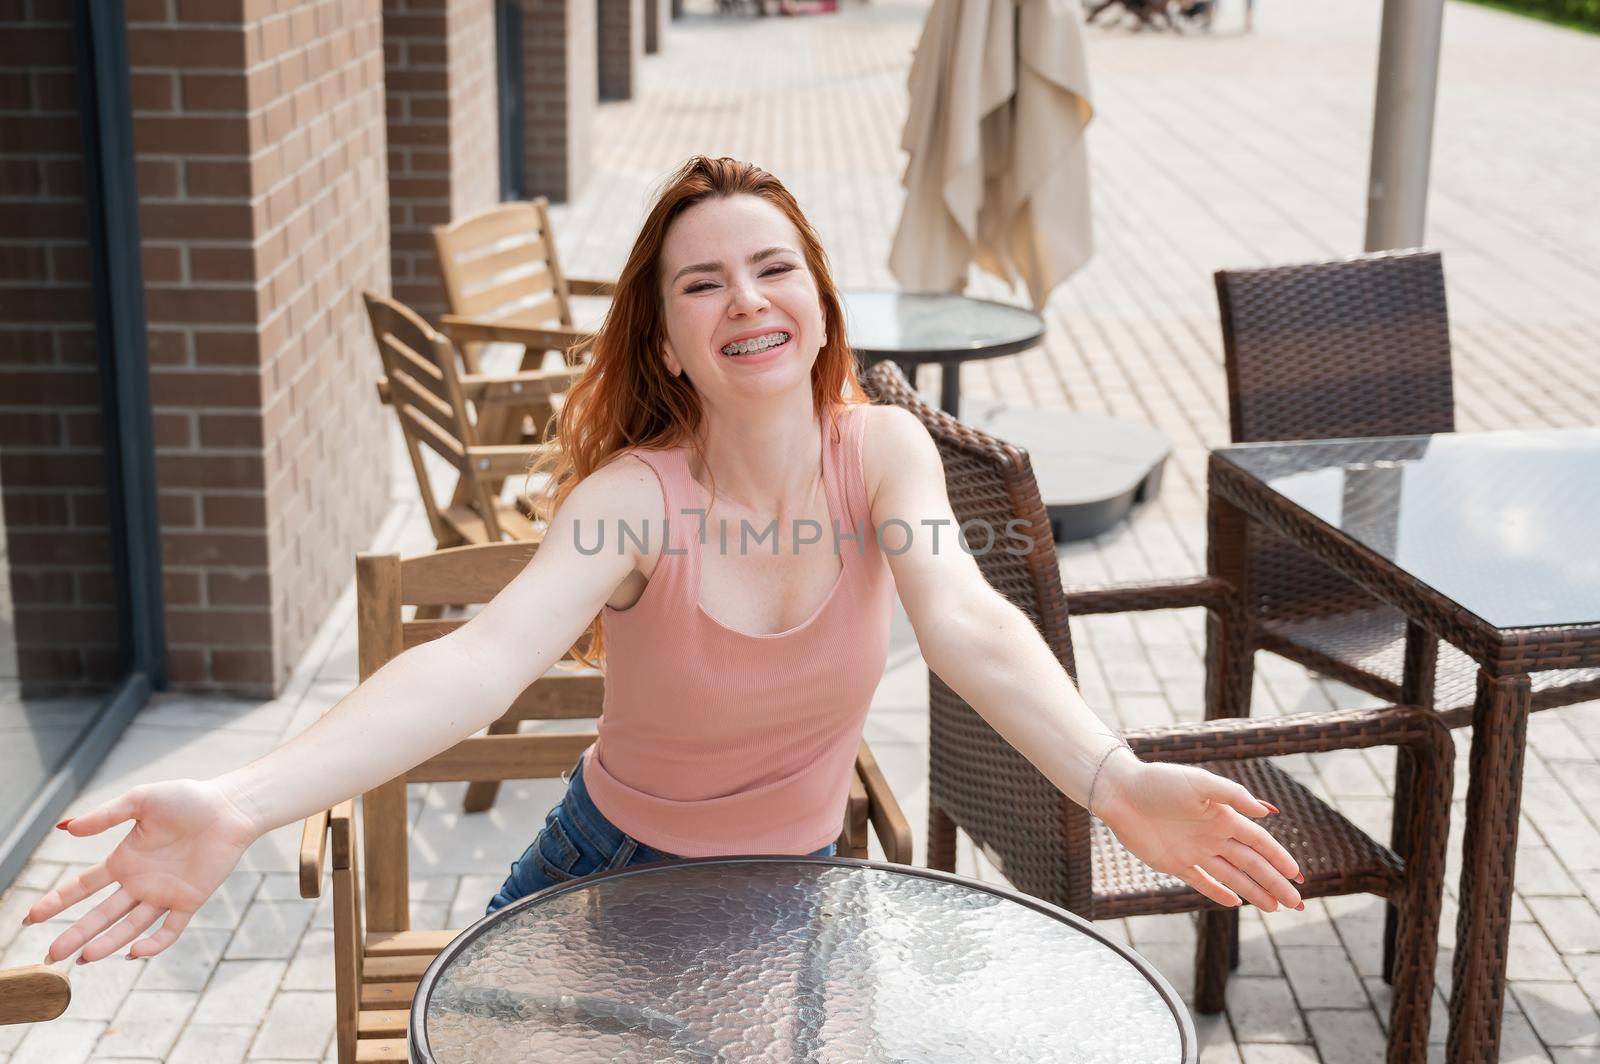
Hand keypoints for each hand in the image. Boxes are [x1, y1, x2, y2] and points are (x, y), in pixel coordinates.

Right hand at [23, 779, 261, 962]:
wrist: (231, 806)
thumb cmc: (188, 798)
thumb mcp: (140, 801)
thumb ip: (105, 815)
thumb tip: (65, 828)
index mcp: (124, 860)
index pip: (83, 887)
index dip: (57, 902)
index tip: (31, 918)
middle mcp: (140, 882)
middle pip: (100, 914)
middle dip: (75, 935)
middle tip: (51, 955)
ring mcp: (164, 893)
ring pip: (129, 926)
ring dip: (107, 943)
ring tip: (84, 958)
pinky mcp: (190, 900)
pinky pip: (169, 929)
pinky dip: (152, 943)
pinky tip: (132, 952)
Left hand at [1095, 752, 1304, 911]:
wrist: (1119, 792)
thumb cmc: (1159, 781)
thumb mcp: (1198, 782)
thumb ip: (1232, 795)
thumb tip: (1267, 812)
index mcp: (1223, 816)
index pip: (1258, 842)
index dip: (1278, 858)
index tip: (1298, 876)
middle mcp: (1212, 835)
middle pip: (1251, 863)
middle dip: (1274, 883)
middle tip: (1297, 903)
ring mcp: (1194, 850)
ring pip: (1232, 876)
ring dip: (1254, 891)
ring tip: (1276, 908)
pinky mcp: (1173, 863)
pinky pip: (1201, 881)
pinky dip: (1218, 892)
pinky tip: (1235, 903)